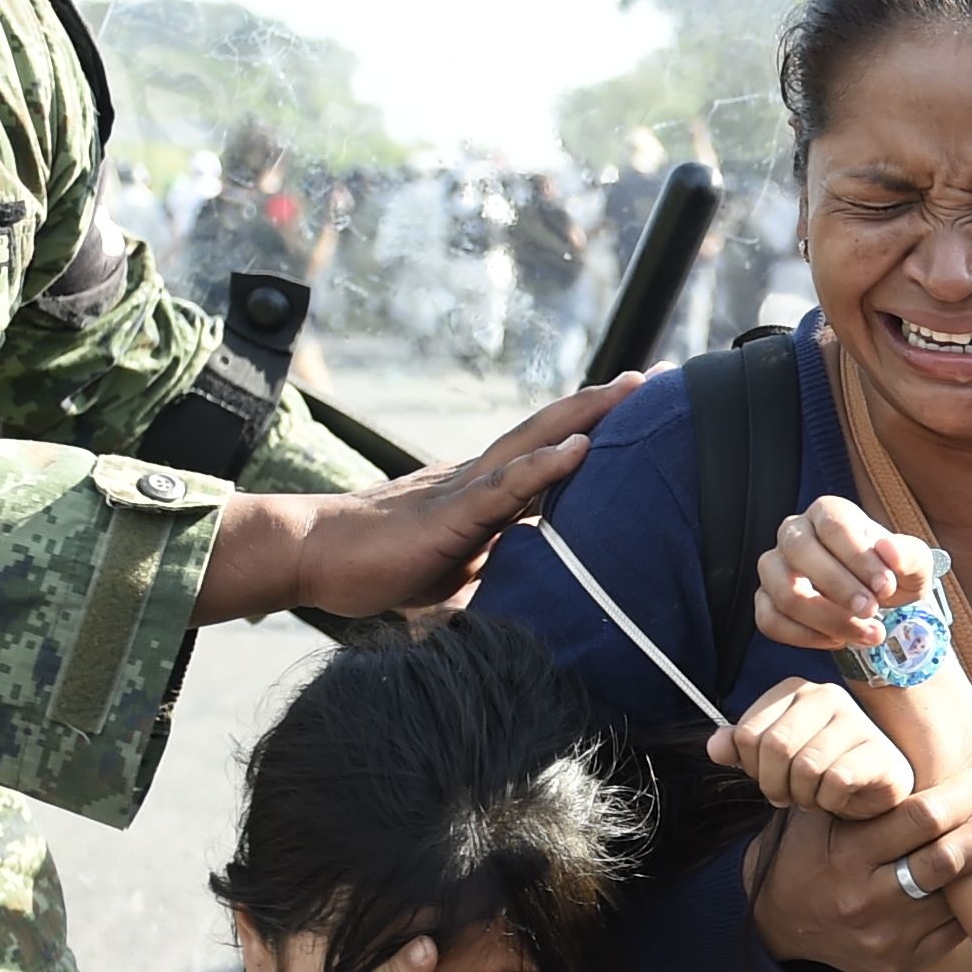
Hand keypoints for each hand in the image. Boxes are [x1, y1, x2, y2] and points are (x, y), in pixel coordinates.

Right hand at [196, 372, 635, 624]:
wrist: (312, 557)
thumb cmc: (377, 567)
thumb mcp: (457, 569)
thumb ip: (500, 569)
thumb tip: (542, 594)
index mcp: (484, 490)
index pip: (549, 451)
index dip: (594, 428)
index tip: (642, 408)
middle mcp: (479, 477)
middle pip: (551, 428)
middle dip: (606, 402)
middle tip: (659, 377)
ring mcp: (465, 489)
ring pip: (534, 441)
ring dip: (585, 415)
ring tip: (632, 389)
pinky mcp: (449, 513)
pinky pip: (503, 486)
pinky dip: (543, 465)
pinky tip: (577, 448)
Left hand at [715, 679, 912, 817]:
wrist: (872, 788)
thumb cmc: (821, 767)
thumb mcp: (774, 756)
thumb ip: (741, 747)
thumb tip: (715, 747)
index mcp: (795, 690)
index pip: (748, 733)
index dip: (750, 766)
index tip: (767, 776)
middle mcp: (827, 696)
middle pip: (775, 746)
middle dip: (774, 783)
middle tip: (785, 795)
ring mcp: (857, 721)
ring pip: (806, 766)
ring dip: (802, 795)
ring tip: (811, 797)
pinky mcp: (879, 752)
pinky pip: (836, 781)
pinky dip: (828, 800)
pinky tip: (834, 798)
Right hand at [750, 766, 971, 971]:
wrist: (775, 922)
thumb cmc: (807, 852)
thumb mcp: (818, 814)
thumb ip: (860, 789)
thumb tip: (919, 749)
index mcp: (847, 856)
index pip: (920, 819)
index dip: (962, 795)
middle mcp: (868, 901)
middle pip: (948, 860)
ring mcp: (887, 938)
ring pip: (957, 898)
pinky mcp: (902, 963)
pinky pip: (953, 931)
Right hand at [757, 493, 928, 657]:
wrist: (879, 604)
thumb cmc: (892, 575)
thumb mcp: (915, 565)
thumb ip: (908, 555)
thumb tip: (888, 549)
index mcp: (829, 512)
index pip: (834, 527)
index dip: (860, 559)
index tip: (886, 588)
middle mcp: (794, 532)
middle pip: (801, 552)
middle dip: (839, 588)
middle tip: (872, 612)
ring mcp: (774, 566)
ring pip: (784, 591)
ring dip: (827, 619)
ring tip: (865, 634)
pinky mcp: (765, 600)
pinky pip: (770, 621)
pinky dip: (807, 637)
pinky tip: (839, 640)